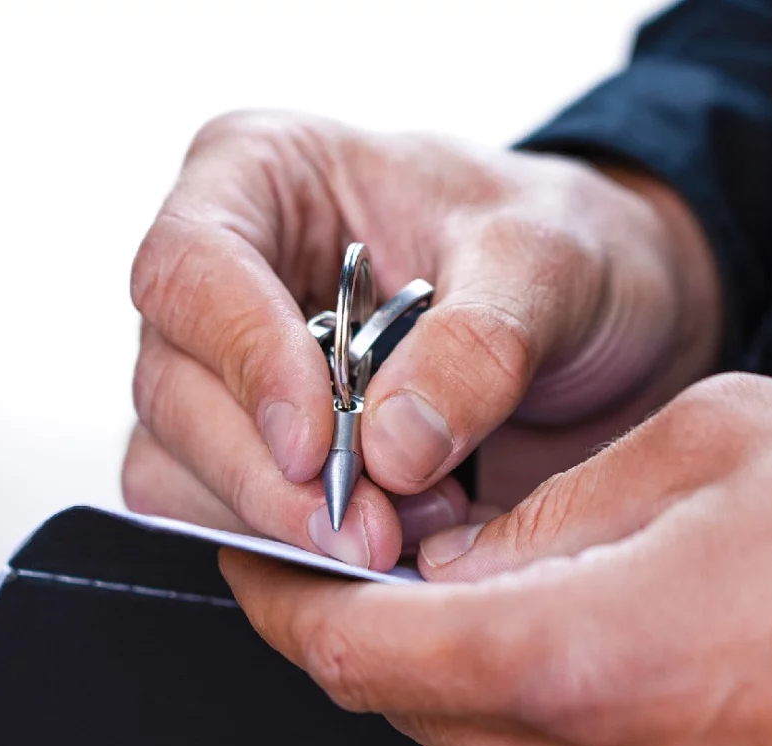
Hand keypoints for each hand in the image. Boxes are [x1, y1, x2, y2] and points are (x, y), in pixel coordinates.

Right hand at [121, 111, 718, 568]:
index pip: (189, 267)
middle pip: (172, 385)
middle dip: (269, 476)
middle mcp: (221, 272)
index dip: (242, 361)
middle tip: (373, 530)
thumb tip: (388, 450)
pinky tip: (388, 539)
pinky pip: (223, 516)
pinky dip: (294, 547)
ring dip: (283, 521)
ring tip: (408, 528)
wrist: (599, 317)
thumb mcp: (549, 265)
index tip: (316, 444)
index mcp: (261, 173)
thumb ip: (478, 346)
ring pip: (178, 466)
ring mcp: (223, 369)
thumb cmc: (561, 247)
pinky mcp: (250, 450)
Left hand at [221, 373, 771, 745]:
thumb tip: (453, 556)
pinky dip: (585, 729)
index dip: (283, 601)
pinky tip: (655, 663)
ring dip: (504, 675)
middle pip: (424, 711)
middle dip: (402, 628)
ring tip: (582, 592)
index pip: (357, 657)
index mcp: (590, 664)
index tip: (258, 558)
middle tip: (430, 547)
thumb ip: (549, 510)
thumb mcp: (711, 443)